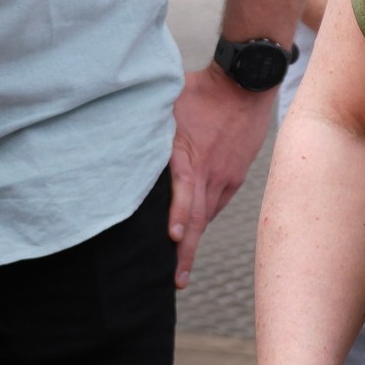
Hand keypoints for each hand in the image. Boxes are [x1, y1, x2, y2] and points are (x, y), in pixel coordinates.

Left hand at [169, 65, 277, 288]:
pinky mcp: (237, 173)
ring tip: (181, 263)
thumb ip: (149, 128)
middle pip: (199, 218)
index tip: (172, 239)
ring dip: (193, 237)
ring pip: (207, 213)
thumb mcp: (169, 104)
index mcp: (192, 156)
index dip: (178, 216)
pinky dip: (204, 215)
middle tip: (177, 282)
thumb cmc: (203, 90)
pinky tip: (194, 225)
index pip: (186, 192)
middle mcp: (212, 171)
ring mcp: (228, 174)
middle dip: (186, 252)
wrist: (248, 83)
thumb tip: (116, 137)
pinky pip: (219, 201)